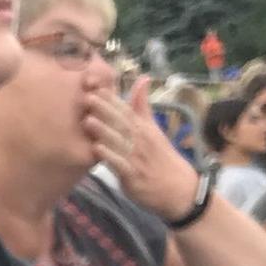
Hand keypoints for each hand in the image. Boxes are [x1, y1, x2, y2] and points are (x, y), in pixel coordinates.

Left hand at [82, 76, 205, 222]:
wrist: (178, 188)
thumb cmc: (160, 157)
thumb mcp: (153, 128)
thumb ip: (142, 105)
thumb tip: (142, 78)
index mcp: (143, 128)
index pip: (126, 109)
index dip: (111, 98)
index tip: (95, 86)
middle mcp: (140, 140)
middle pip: (121, 122)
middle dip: (105, 110)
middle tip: (88, 97)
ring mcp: (137, 158)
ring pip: (119, 142)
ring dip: (104, 131)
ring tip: (88, 120)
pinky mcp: (133, 177)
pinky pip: (120, 165)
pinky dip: (109, 156)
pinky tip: (96, 149)